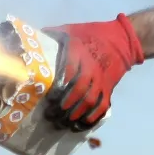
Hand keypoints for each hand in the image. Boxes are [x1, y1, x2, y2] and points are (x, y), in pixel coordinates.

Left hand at [43, 15, 144, 130]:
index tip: (47, 95)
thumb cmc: (91, 34)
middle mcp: (91, 69)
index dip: (58, 85)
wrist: (121, 39)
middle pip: (79, 90)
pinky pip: (102, 106)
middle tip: (52, 113)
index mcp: (79, 53)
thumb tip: (31, 41)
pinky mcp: (108, 88)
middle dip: (65, 104)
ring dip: (77, 113)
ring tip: (64, 122)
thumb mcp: (71, 29)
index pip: (68, 71)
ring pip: (90, 101)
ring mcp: (101, 80)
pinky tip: (81, 125)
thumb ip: (52, 35)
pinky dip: (92, 117)